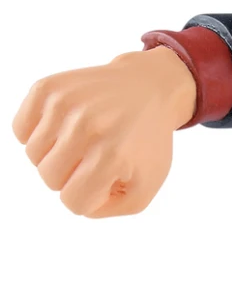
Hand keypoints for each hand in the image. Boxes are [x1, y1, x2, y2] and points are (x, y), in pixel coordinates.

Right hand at [12, 46, 194, 217]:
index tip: (101, 183)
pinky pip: (19, 129)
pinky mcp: (47, 88)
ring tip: (80, 143)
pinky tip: (62, 128)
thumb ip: (109, 208)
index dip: (85, 199)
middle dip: (69, 177)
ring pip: (32, 154)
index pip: (72, 201)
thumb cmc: (145, 144)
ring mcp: (63, 105)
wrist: (147, 90)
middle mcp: (85, 128)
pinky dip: (37, 134)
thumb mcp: (145, 185)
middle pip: (48, 177)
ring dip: (53, 156)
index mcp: (111, 156)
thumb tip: (76, 205)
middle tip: (91, 161)